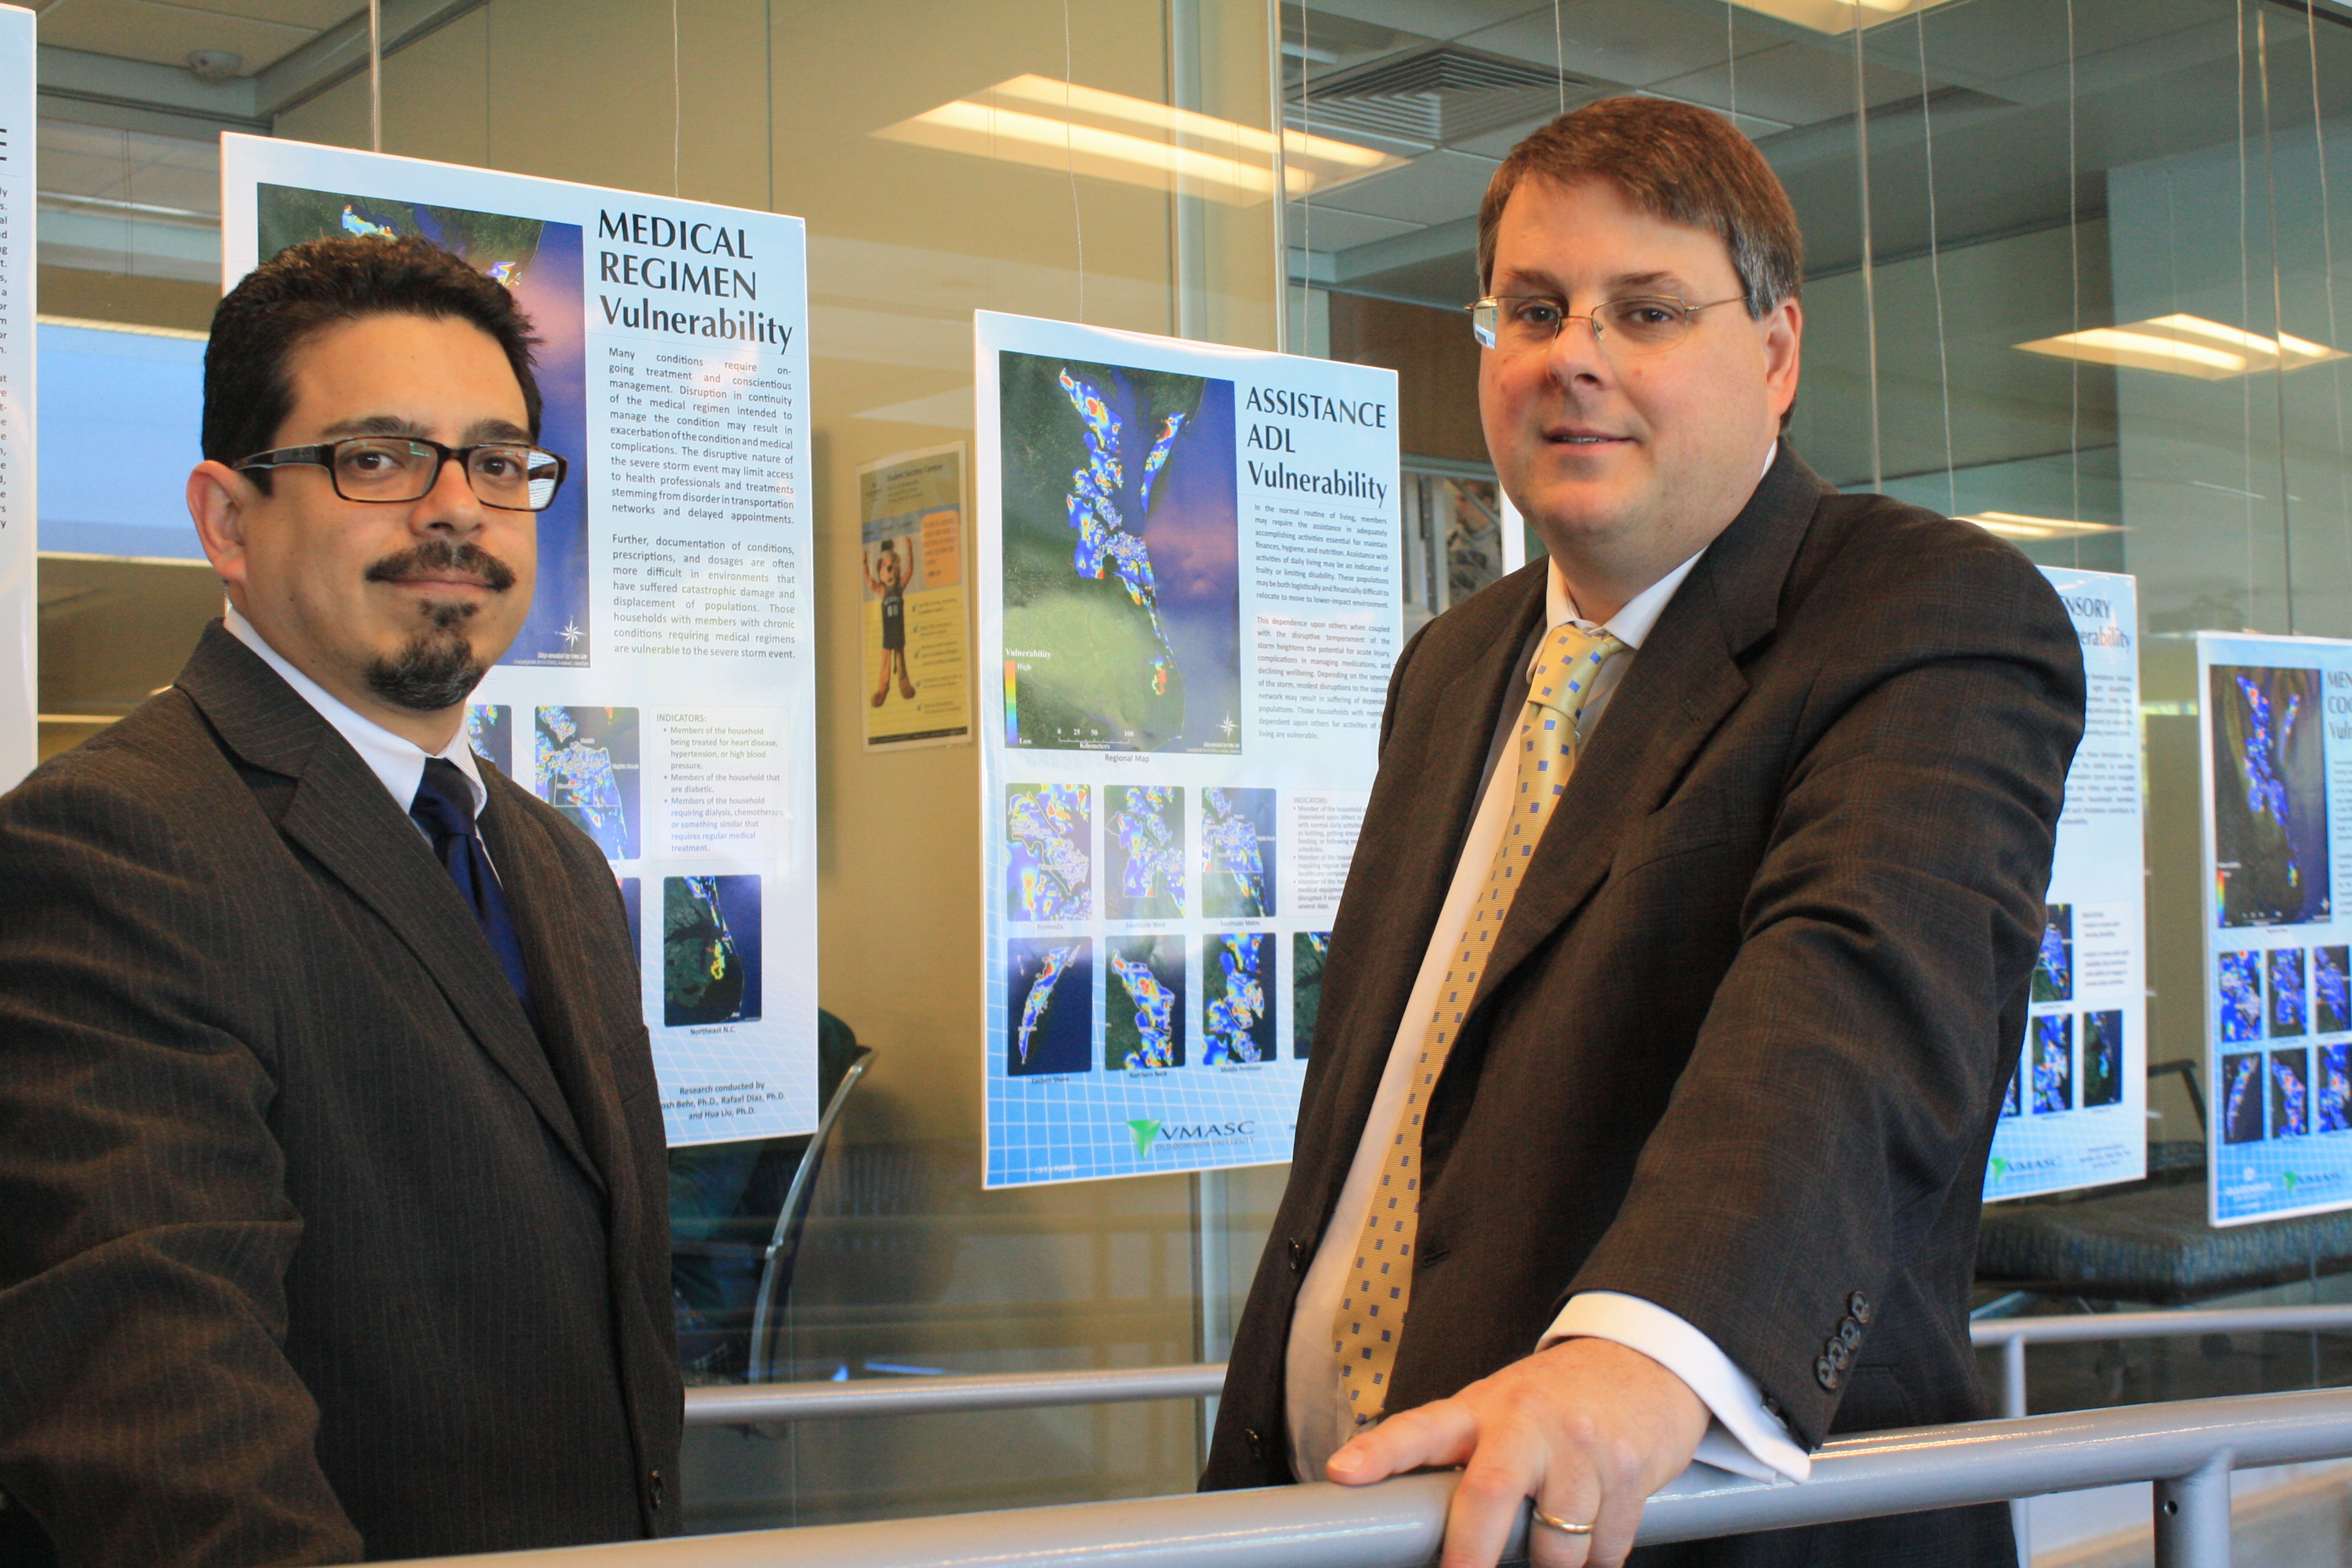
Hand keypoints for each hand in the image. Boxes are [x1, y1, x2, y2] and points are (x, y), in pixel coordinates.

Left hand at [1324, 1336, 1708, 1567]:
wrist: (1641, 1364)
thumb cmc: (1552, 1401)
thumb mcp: (1496, 1413)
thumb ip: (1461, 1458)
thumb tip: (1411, 1528)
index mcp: (1479, 1409)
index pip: (1419, 1429)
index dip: (1379, 1451)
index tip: (1344, 1471)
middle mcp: (1527, 1421)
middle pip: (1489, 1491)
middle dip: (1471, 1551)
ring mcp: (1581, 1445)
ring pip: (1557, 1541)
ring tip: (1548, 1556)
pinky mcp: (1629, 1470)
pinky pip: (1606, 1548)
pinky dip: (1595, 1562)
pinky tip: (1590, 1542)